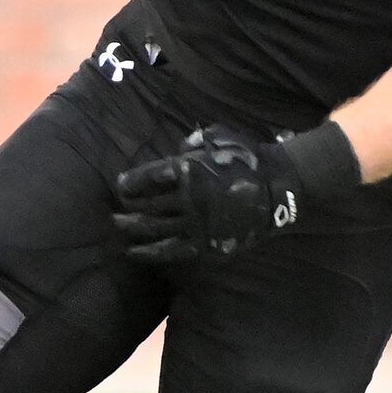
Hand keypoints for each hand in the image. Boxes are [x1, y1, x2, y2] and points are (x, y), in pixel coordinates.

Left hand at [113, 126, 304, 265]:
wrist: (277, 189)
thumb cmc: (247, 160)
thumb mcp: (221, 139)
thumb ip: (196, 142)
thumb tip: (177, 148)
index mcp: (191, 170)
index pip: (150, 177)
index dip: (132, 182)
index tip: (120, 185)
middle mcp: (190, 198)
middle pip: (149, 205)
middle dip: (129, 209)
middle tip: (114, 211)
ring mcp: (198, 224)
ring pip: (156, 229)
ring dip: (134, 230)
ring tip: (118, 229)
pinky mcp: (206, 244)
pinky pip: (172, 251)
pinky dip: (151, 253)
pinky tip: (135, 253)